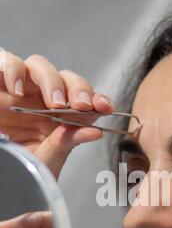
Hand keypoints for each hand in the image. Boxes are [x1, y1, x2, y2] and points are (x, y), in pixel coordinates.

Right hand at [0, 50, 114, 178]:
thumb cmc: (18, 168)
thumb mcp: (43, 161)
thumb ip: (65, 144)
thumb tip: (95, 132)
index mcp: (57, 118)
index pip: (83, 100)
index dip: (97, 99)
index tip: (106, 107)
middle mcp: (40, 99)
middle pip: (66, 79)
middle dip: (79, 88)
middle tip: (81, 106)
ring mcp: (18, 89)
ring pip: (39, 65)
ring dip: (52, 81)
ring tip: (54, 104)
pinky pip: (6, 60)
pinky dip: (14, 71)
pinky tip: (18, 91)